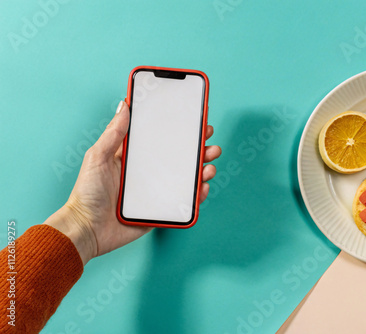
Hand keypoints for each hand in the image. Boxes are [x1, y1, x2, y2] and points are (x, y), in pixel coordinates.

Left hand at [45, 101, 220, 264]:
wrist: (86, 229)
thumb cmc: (86, 193)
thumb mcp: (97, 157)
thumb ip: (113, 133)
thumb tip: (124, 105)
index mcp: (135, 158)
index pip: (162, 140)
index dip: (179, 130)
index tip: (195, 120)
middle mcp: (148, 174)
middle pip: (179, 158)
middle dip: (198, 148)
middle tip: (209, 140)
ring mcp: (156, 192)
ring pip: (186, 179)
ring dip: (202, 170)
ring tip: (209, 165)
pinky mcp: (161, 211)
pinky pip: (184, 202)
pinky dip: (197, 195)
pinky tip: (203, 187)